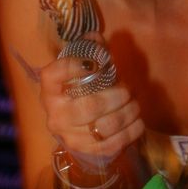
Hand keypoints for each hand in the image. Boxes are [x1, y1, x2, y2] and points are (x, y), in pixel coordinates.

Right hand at [39, 34, 143, 164]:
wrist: (72, 124)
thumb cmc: (80, 87)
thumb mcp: (81, 66)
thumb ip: (90, 49)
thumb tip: (97, 37)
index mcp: (50, 88)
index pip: (54, 74)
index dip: (75, 66)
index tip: (98, 62)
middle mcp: (55, 114)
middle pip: (90, 106)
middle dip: (117, 97)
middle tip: (128, 91)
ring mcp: (68, 136)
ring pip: (104, 127)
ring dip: (127, 114)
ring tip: (135, 105)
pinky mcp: (83, 151)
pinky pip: (110, 145)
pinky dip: (129, 133)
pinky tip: (137, 123)